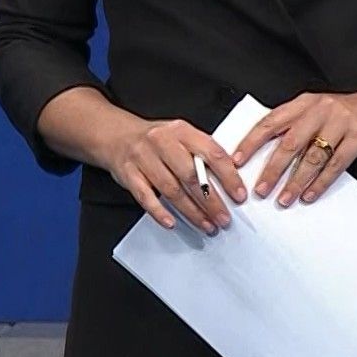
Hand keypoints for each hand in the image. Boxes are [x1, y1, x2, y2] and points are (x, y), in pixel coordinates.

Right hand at [102, 118, 248, 234]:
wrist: (117, 135)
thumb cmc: (156, 140)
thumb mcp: (181, 136)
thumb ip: (201, 152)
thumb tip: (231, 177)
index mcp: (181, 130)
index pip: (211, 152)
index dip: (228, 176)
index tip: (238, 195)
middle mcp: (162, 142)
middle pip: (191, 175)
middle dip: (211, 201)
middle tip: (224, 218)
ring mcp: (143, 157)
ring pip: (171, 189)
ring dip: (191, 211)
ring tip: (207, 225)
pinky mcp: (128, 174)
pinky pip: (145, 196)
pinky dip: (159, 211)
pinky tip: (172, 222)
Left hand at [230, 89, 356, 205]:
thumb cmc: (346, 111)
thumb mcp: (316, 110)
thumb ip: (294, 126)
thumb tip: (263, 151)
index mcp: (304, 103)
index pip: (270, 122)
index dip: (252, 142)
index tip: (237, 161)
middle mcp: (319, 110)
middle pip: (289, 142)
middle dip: (272, 169)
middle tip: (260, 189)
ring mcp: (339, 123)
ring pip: (311, 157)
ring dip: (295, 181)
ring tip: (284, 198)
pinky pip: (335, 165)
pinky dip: (320, 183)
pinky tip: (309, 194)